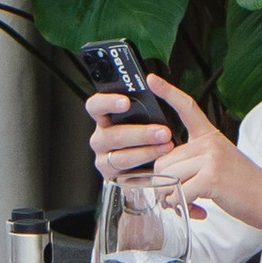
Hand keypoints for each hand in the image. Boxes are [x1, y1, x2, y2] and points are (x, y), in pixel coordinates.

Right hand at [87, 71, 227, 202]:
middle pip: (112, 135)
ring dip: (145, 152)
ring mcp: (104, 159)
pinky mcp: (113, 179)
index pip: (95, 106)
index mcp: (106, 118)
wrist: (158, 169)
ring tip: (166, 148)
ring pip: (119, 157)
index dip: (107, 102)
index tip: (126, 102)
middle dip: (140, 133)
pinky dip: (145, 171)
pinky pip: (126, 176)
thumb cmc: (153, 137)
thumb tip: (155, 83)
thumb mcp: (151, 118)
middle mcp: (101, 138)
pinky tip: (159, 168)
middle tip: (163, 132)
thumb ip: (148, 104)